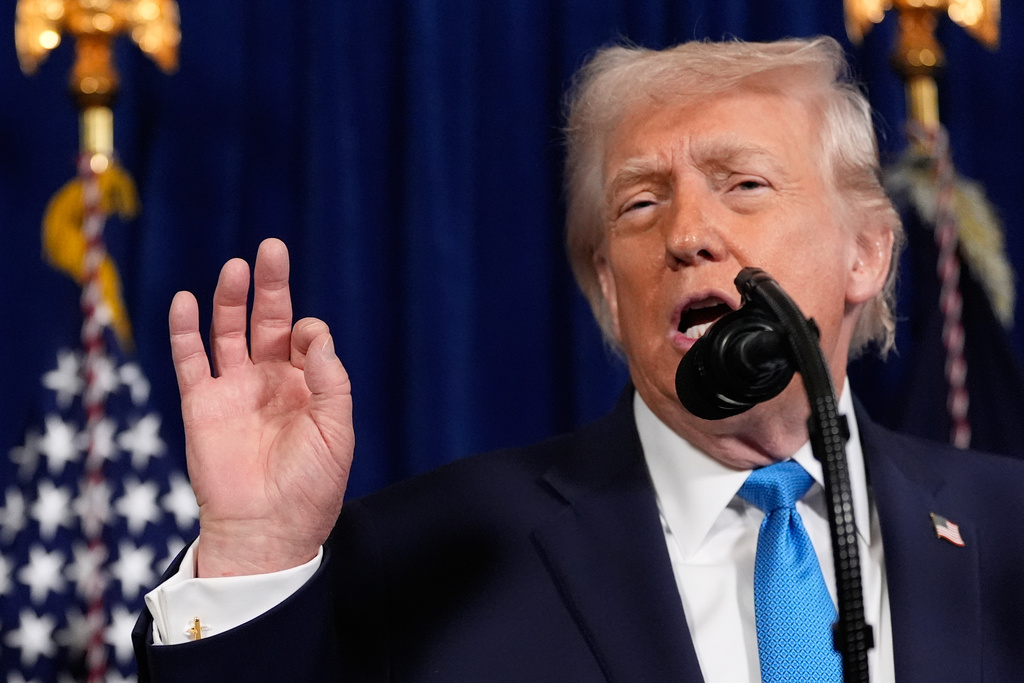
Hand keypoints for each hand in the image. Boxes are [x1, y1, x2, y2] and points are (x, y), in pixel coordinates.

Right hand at [169, 238, 353, 576]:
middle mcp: (270, 381)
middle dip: (270, 286)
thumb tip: (315, 333)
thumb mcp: (338, 432)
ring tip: (236, 268)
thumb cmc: (310, 487)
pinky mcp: (202, 405)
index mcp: (307, 387)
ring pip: (227, 332)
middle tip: (272, 248)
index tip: (308, 344)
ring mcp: (234, 390)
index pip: (307, 338)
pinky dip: (185, 330)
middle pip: (267, 321)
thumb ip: (331, 381)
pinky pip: (190, 360)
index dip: (310, 331)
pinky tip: (187, 300)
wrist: (267, 530)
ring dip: (230, 299)